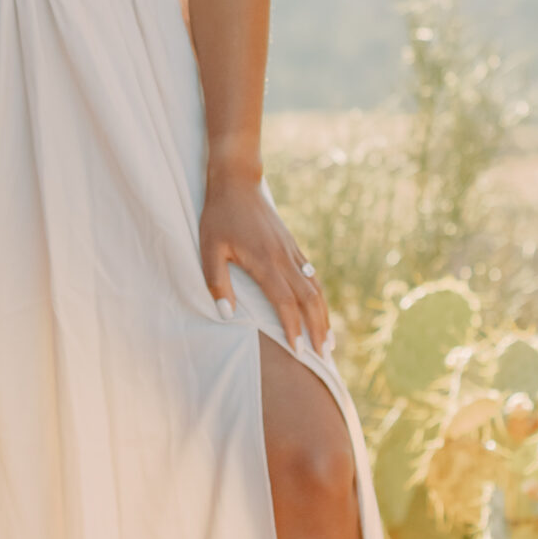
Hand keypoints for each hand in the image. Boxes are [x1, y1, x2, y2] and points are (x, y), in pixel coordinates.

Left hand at [199, 178, 328, 354]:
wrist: (237, 183)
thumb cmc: (219, 216)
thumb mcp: (209, 249)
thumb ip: (217, 283)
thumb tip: (227, 315)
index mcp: (265, 262)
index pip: (285, 303)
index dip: (293, 329)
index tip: (299, 352)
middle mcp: (284, 258)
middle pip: (309, 299)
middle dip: (318, 328)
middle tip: (324, 355)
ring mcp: (292, 251)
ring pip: (316, 288)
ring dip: (323, 315)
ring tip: (328, 339)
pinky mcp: (292, 245)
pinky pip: (311, 275)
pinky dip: (319, 296)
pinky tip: (320, 309)